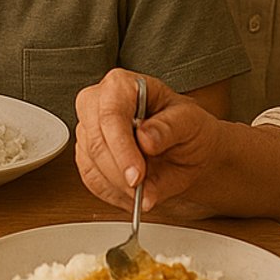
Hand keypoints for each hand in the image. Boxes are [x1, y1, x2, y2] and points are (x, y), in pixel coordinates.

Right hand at [73, 70, 223, 213]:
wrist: (188, 149)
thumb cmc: (188, 128)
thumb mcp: (191, 123)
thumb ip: (169, 128)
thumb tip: (145, 138)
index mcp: (122, 85)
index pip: (111, 114)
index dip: (121, 148)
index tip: (137, 175)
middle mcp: (99, 103)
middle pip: (94, 140)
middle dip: (118, 172)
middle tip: (142, 191)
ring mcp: (90, 128)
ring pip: (90, 163)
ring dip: (117, 185)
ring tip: (145, 192)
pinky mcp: (88, 154)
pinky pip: (91, 178)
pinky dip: (111, 193)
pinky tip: (132, 194)